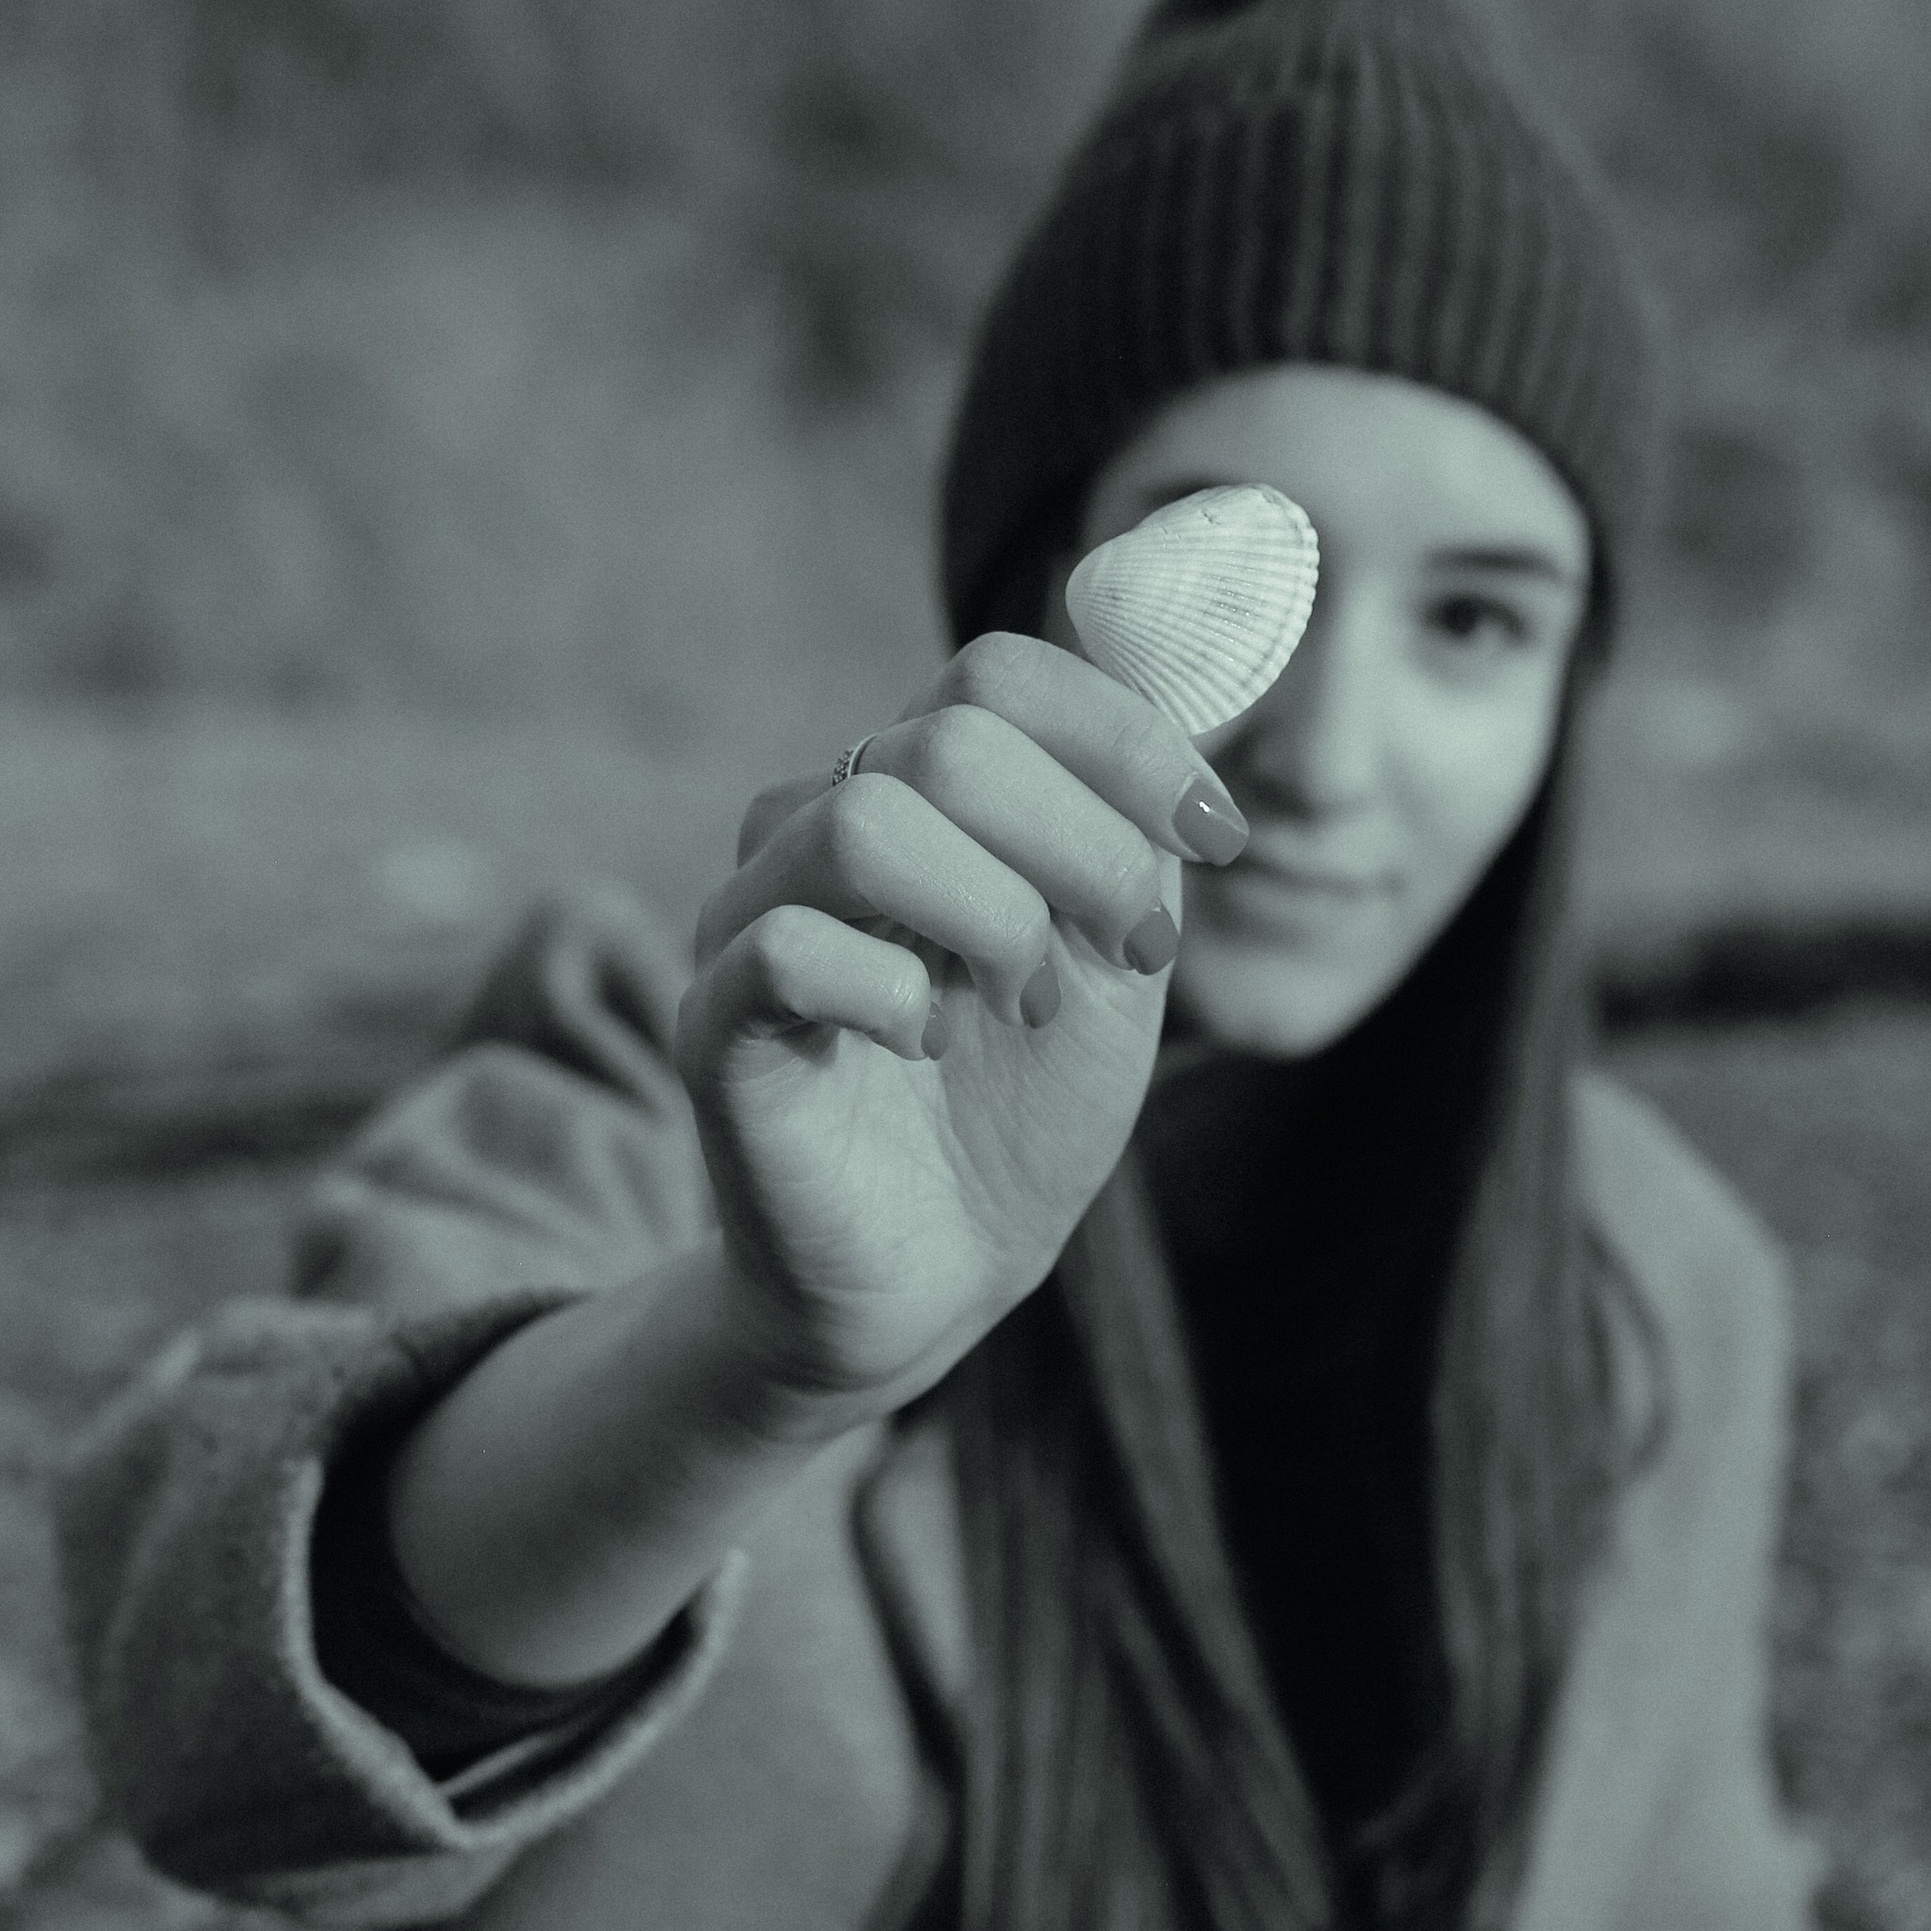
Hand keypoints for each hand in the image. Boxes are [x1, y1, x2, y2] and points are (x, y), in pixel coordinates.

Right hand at [675, 629, 1245, 1431]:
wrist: (942, 1272)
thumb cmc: (1025, 1102)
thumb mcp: (1118, 947)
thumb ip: (1137, 818)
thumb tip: (1186, 657)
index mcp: (922, 787)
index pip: (998, 670)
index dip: (1124, 734)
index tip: (1218, 833)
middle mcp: (822, 822)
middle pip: (942, 735)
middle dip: (1082, 844)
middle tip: (1134, 951)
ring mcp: (753, 917)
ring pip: (863, 821)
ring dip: (992, 916)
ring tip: (1026, 1003)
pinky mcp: (713, 1024)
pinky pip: (786, 949)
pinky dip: (894, 992)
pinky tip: (930, 1044)